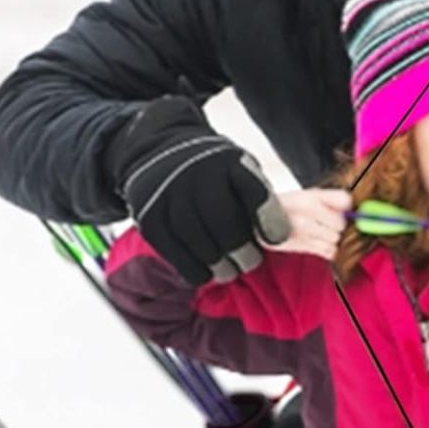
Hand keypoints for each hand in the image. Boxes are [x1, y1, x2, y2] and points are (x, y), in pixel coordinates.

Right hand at [108, 96, 290, 285]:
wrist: (163, 153)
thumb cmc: (215, 173)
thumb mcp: (241, 170)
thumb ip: (258, 198)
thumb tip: (278, 237)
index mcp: (229, 163)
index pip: (254, 191)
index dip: (268, 219)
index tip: (276, 240)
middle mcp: (197, 175)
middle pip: (223, 221)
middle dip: (241, 250)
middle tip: (250, 263)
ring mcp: (170, 194)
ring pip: (197, 238)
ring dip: (217, 263)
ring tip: (229, 272)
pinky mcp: (150, 216)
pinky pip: (172, 249)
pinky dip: (191, 267)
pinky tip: (205, 274)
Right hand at [270, 189, 351, 259]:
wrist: (258, 220)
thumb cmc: (285, 207)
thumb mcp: (307, 194)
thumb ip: (331, 198)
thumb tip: (351, 205)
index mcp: (310, 198)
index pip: (344, 201)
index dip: (346, 208)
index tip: (344, 211)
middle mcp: (308, 214)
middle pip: (341, 223)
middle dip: (337, 225)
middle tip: (327, 223)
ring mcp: (305, 232)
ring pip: (335, 239)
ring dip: (332, 238)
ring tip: (321, 233)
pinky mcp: (302, 247)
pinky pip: (329, 251)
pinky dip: (328, 249)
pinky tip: (319, 242)